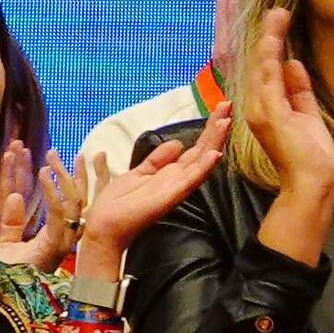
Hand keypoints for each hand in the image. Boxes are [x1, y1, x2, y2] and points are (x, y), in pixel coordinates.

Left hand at [0, 139, 83, 269]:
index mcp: (54, 238)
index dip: (61, 180)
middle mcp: (61, 239)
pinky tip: (42, 174)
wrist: (3, 302)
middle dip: (72, 173)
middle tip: (62, 151)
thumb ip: (10, 221)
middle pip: (74, 199)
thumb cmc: (6, 279)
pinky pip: (56, 214)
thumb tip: (15, 195)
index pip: (62, 203)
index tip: (59, 158)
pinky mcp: (52, 246)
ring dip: (60, 176)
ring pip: (71, 202)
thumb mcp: (6, 244)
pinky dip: (50, 193)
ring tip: (48, 155)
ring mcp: (60, 242)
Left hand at [75, 112, 225, 279]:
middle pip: (202, 150)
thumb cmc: (119, 202)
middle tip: (229, 105)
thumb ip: (158, 159)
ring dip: (214, 142)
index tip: (220, 108)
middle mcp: (178, 179)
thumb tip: (178, 143)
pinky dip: (204, 167)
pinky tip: (215, 154)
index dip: (208, 128)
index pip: (196, 148)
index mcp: (171, 173)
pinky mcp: (170, 196)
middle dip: (215, 128)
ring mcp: (176, 187)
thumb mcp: (138, 172)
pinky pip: (190, 180)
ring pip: (201, 161)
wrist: (105, 226)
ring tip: (226, 122)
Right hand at [240, 9, 333, 194]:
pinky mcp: (268, 113)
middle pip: (256, 61)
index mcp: (265, 105)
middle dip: (263, 34)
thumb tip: (292, 62)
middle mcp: (256, 105)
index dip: (267, 42)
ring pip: (262, 64)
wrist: (312, 181)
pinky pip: (268, 76)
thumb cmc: (310, 153)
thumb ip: (298, 88)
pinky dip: (272, 53)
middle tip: (272, 7)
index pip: (263, 67)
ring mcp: (259, 109)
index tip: (275, 18)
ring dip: (269, 37)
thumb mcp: (306, 113)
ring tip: (277, 12)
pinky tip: (276, 35)